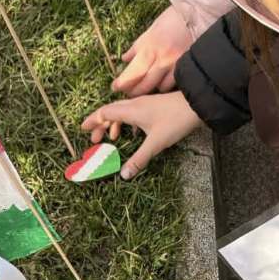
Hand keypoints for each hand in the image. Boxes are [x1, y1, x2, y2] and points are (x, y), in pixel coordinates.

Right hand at [81, 91, 201, 179]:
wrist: (196, 105)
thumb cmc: (175, 122)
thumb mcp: (156, 143)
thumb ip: (139, 159)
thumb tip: (123, 175)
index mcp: (130, 111)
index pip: (104, 113)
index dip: (92, 121)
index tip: (83, 129)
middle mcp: (134, 105)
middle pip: (110, 112)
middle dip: (100, 125)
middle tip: (94, 140)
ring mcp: (144, 104)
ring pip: (122, 112)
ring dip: (113, 124)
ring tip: (111, 139)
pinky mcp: (152, 107)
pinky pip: (132, 113)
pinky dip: (126, 123)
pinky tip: (132, 133)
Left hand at [112, 5, 191, 96]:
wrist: (197, 16)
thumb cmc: (171, 20)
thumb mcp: (150, 31)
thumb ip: (137, 47)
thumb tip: (125, 59)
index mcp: (150, 48)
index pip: (133, 72)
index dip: (123, 83)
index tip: (115, 87)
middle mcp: (161, 60)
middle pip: (144, 84)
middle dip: (134, 91)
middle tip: (128, 93)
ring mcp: (175, 66)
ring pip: (159, 88)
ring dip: (151, 90)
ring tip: (145, 89)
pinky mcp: (186, 69)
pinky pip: (173, 84)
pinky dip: (166, 86)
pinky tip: (162, 85)